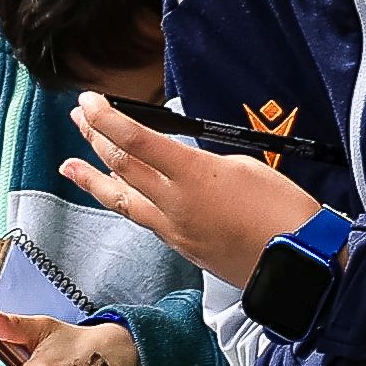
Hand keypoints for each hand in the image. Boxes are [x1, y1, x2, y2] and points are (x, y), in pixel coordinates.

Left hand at [65, 93, 323, 290]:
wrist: (296, 264)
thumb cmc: (283, 212)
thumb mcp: (245, 168)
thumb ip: (203, 162)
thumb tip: (182, 165)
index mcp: (193, 176)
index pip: (137, 141)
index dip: (107, 119)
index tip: (88, 100)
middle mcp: (174, 204)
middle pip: (122, 167)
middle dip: (96, 139)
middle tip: (78, 119)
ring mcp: (174, 229)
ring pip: (122, 199)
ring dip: (94, 178)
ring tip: (69, 165)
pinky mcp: (181, 247)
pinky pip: (144, 219)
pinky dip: (125, 202)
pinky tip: (118, 195)